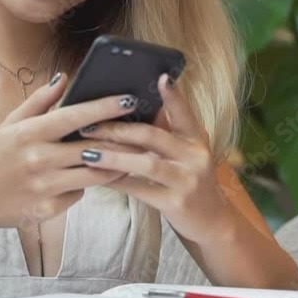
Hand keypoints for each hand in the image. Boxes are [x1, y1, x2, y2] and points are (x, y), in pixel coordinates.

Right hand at [0, 73, 147, 233]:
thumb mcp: (9, 125)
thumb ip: (38, 102)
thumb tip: (63, 78)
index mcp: (29, 134)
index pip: (74, 116)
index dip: (103, 107)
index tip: (127, 99)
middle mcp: (38, 159)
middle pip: (92, 148)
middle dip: (121, 140)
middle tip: (143, 131)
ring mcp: (44, 186)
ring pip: (94, 175)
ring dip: (115, 165)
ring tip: (130, 155)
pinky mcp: (48, 209)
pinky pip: (79, 195)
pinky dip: (85, 186)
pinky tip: (90, 179)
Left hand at [76, 73, 234, 245]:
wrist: (211, 220)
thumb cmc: (189, 178)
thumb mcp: (185, 151)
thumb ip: (166, 130)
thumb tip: (133, 105)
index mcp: (196, 138)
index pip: (184, 112)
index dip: (173, 95)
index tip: (161, 77)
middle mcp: (195, 156)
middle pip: (153, 135)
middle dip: (117, 128)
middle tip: (88, 125)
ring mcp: (187, 180)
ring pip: (145, 162)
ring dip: (112, 156)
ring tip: (87, 152)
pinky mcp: (176, 203)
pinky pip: (140, 189)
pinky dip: (117, 182)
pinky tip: (97, 178)